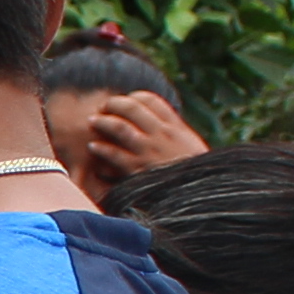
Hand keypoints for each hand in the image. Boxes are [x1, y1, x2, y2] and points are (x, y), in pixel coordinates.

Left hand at [73, 89, 209, 198]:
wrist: (200, 196)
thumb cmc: (198, 176)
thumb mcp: (193, 149)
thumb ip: (178, 136)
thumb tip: (168, 128)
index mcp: (176, 128)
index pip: (152, 101)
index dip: (135, 97)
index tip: (127, 100)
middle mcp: (162, 136)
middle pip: (133, 108)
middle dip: (114, 104)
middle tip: (103, 106)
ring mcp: (149, 152)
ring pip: (120, 127)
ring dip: (103, 121)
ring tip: (92, 120)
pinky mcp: (138, 171)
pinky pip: (114, 155)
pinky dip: (101, 149)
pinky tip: (92, 146)